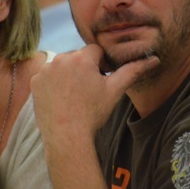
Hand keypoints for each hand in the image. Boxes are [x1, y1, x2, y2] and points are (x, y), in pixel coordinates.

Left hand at [31, 44, 159, 139]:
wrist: (67, 137)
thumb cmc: (93, 114)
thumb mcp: (115, 91)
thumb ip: (133, 71)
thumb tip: (153, 60)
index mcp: (82, 58)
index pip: (96, 51)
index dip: (101, 65)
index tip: (102, 80)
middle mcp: (61, 59)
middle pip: (78, 57)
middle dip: (85, 68)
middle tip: (89, 90)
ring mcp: (45, 70)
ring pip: (63, 65)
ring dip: (69, 74)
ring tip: (75, 95)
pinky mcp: (35, 82)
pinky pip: (48, 75)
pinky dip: (55, 83)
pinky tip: (62, 98)